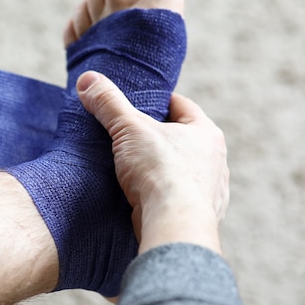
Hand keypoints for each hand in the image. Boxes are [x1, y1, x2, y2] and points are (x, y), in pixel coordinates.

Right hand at [77, 71, 228, 254]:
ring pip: (183, 170)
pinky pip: (180, 198)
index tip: (138, 104)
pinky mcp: (200, 216)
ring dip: (163, 169)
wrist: (174, 225)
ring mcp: (211, 190)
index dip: (158, 102)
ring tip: (136, 169)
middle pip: (183, 139)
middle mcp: (216, 160)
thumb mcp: (128, 128)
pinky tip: (146, 198)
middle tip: (131, 136)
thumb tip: (88, 80)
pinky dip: (164, 195)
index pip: (181, 106)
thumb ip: (108, 103)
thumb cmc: (160, 172)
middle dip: (158, 137)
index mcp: (206, 132)